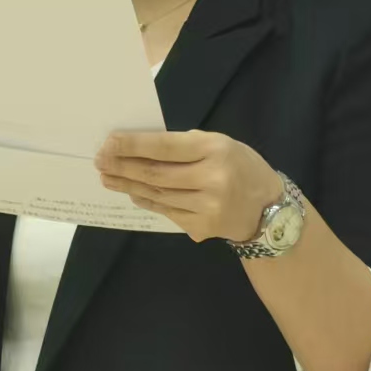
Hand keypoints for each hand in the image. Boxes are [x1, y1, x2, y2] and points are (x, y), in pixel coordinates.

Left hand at [96, 130, 283, 244]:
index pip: (165, 146)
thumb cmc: (241, 166)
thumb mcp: (220, 144)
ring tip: (108, 177)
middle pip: (156, 174)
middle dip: (123, 166)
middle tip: (100, 161)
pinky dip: (147, 201)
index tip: (109, 142)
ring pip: (157, 195)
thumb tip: (141, 147)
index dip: (133, 145)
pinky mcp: (202, 228)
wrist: (269, 209)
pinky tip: (132, 193)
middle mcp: (212, 179)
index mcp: (215, 150)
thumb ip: (186, 146)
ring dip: (128, 185)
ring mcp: (207, 207)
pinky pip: (166, 212)